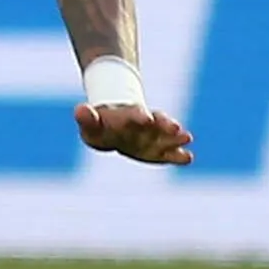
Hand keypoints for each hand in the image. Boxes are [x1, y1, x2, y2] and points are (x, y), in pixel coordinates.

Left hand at [74, 100, 194, 166]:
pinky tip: (188, 158)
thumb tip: (80, 110)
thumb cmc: (102, 125)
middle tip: (176, 127)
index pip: (133, 115)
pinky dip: (178, 155)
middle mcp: (144, 123)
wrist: (117, 124)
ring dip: (174, 137)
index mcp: (126, 116)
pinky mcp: (159, 149)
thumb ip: (86, 118)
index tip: (147, 118)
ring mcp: (153, 135)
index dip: (139, 117)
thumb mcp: (91, 123)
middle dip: (164, 125)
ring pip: (166, 134)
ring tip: (187, 137)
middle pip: (155, 122)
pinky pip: (169, 152)